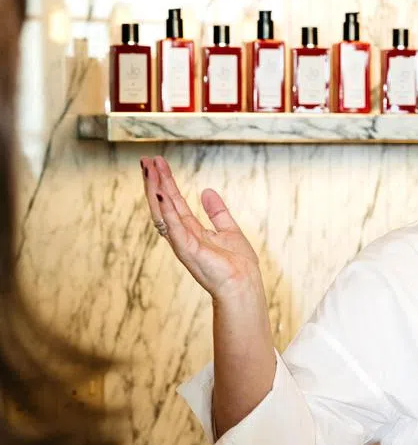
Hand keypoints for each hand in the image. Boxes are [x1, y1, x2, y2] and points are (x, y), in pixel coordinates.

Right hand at [141, 156, 261, 300]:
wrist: (243, 285)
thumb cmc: (238, 265)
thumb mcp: (228, 230)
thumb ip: (217, 212)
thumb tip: (207, 191)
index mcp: (192, 230)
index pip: (174, 202)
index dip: (166, 182)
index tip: (158, 163)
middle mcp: (182, 235)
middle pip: (164, 204)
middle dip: (156, 182)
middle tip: (147, 160)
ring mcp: (182, 242)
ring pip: (164, 212)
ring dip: (156, 190)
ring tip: (150, 169)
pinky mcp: (187, 250)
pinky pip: (174, 227)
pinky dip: (167, 210)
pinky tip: (161, 193)